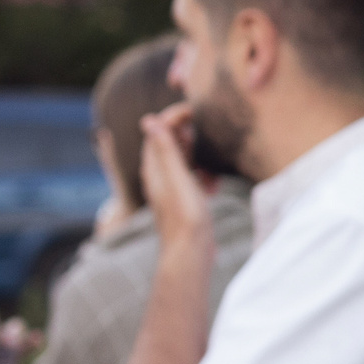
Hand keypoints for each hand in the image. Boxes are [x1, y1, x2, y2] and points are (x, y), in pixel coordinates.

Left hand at [138, 103, 216, 254]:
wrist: (190, 252)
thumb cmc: (185, 216)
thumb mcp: (177, 178)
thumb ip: (165, 149)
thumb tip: (149, 120)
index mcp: (153, 168)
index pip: (157, 130)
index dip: (174, 117)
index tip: (195, 110)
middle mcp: (159, 177)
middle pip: (170, 143)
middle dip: (188, 134)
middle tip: (207, 131)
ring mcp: (171, 189)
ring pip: (183, 160)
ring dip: (198, 155)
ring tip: (212, 159)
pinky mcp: (184, 200)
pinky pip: (193, 178)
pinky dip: (203, 175)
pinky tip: (214, 184)